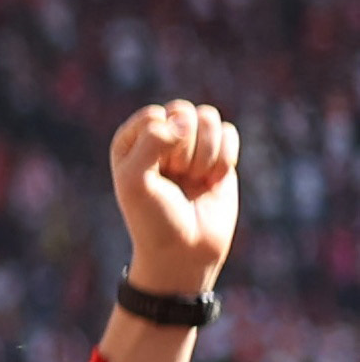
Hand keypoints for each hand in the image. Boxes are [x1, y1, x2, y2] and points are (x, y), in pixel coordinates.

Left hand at [108, 99, 240, 296]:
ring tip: (193, 178)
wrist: (185, 249)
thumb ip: (150, 142)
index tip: (155, 174)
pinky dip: (224, 158)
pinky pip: (229, 132)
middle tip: (176, 176)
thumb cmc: (152, 218)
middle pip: (183, 111)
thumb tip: (184, 120)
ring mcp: (191, 143)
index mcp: (131, 139)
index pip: (155, 116)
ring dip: (206, 152)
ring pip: (209, 117)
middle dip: (185, 147)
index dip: (160, 145)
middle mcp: (159, 136)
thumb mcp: (136, 182)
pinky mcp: (218, 153)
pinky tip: (211, 180)